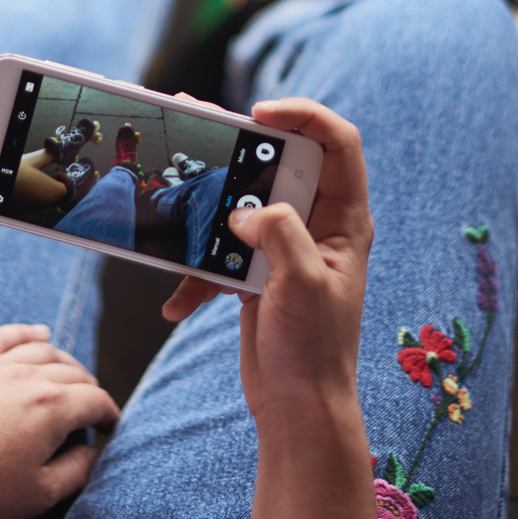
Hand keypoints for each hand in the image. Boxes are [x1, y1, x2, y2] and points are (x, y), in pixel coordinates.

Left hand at [0, 324, 118, 518]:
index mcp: (54, 407)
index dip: (108, 413)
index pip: (95, 400)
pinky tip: (38, 333)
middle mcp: (29, 375)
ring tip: (70, 373)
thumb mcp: (40, 494)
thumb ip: (76, 471)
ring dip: (64, 360)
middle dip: (88, 388)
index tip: (109, 425)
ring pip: (42, 350)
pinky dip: (24, 331)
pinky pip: (2, 336)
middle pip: (72, 372)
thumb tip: (90, 451)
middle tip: (89, 406)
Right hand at [161, 97, 372, 419]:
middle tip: (199, 118)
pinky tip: (177, 303)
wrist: (297, 406)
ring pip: (241, 203)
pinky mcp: (254, 270)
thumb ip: (279, 232)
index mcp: (344, 220)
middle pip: (279, 163)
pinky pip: (219, 252)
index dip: (304, 115)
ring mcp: (283, 246)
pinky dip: (195, 274)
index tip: (259, 112)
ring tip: (172, 184)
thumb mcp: (303, 283)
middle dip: (239, 145)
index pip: (337, 145)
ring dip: (207, 203)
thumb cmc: (314, 348)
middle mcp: (317, 225)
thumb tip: (244, 211)